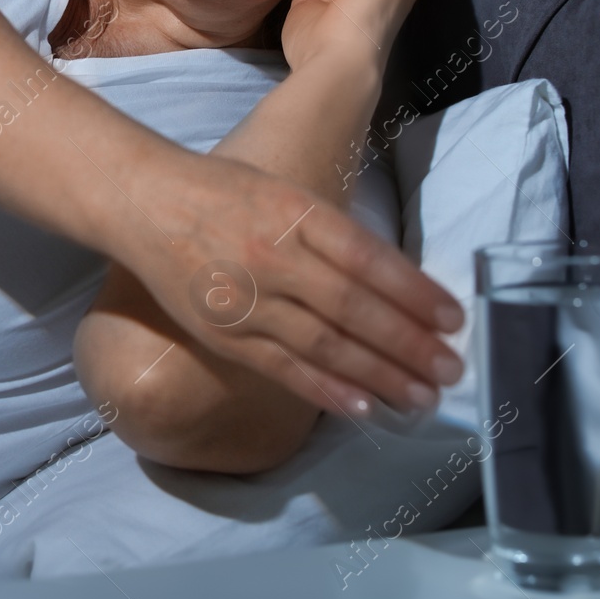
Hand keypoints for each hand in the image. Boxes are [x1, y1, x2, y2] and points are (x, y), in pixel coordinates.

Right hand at [120, 149, 464, 418]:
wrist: (146, 204)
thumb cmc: (223, 193)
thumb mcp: (286, 193)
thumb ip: (334, 233)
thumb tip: (393, 283)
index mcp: (296, 213)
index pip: (369, 259)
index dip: (415, 293)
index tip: (453, 320)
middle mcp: (274, 257)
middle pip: (355, 308)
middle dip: (410, 344)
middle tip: (451, 370)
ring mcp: (247, 300)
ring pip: (325, 344)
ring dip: (379, 374)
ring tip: (421, 397)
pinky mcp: (223, 333)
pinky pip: (282, 367)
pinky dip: (324, 389)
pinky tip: (362, 405)